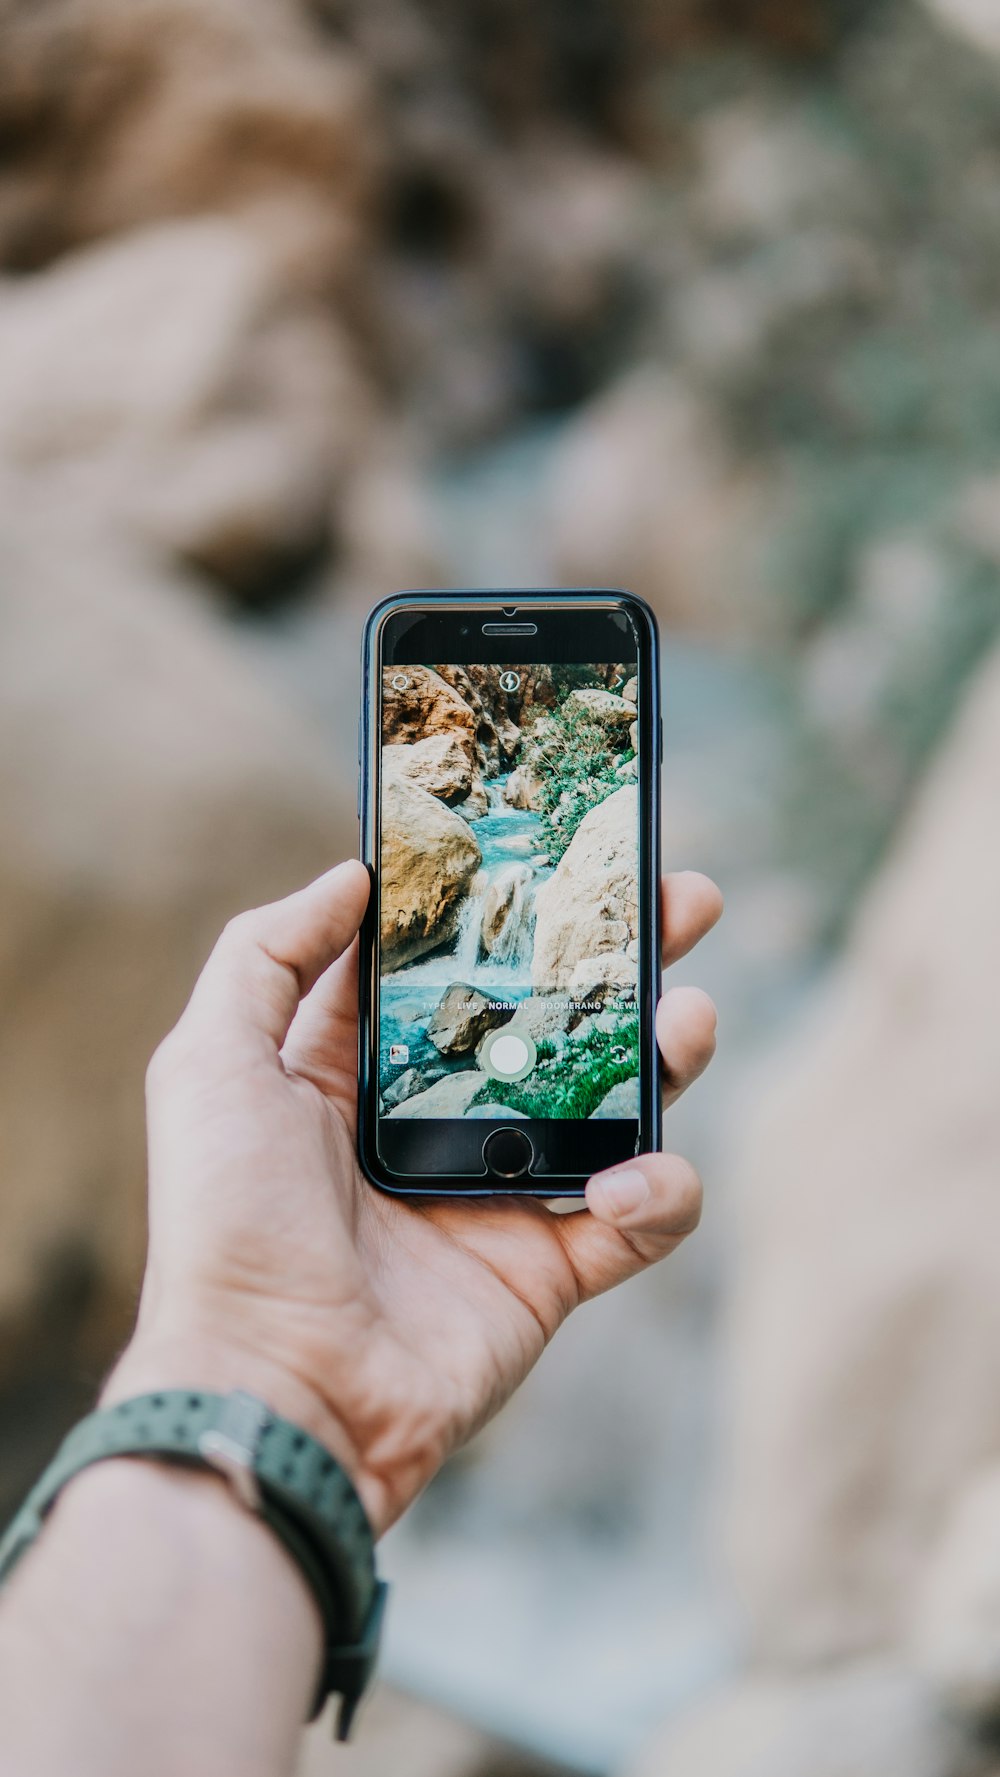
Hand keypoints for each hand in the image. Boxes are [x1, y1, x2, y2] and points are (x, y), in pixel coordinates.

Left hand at [106, 862, 720, 1534]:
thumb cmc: (228, 1221)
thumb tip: (354, 875)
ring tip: (690, 1017)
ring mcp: (504, 1192)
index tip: (574, 847)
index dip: (516, 906)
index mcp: (367, 1067)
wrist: (275, 1389)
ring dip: (669, 1051)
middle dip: (626, 955)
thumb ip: (268, 953)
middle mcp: (443, 1118)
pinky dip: (658, 1192)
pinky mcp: (550, 1268)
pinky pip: (639, 1215)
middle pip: (559, 1015)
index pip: (462, 964)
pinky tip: (628, 1182)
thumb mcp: (213, 1061)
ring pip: (618, 1101)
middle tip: (686, 900)